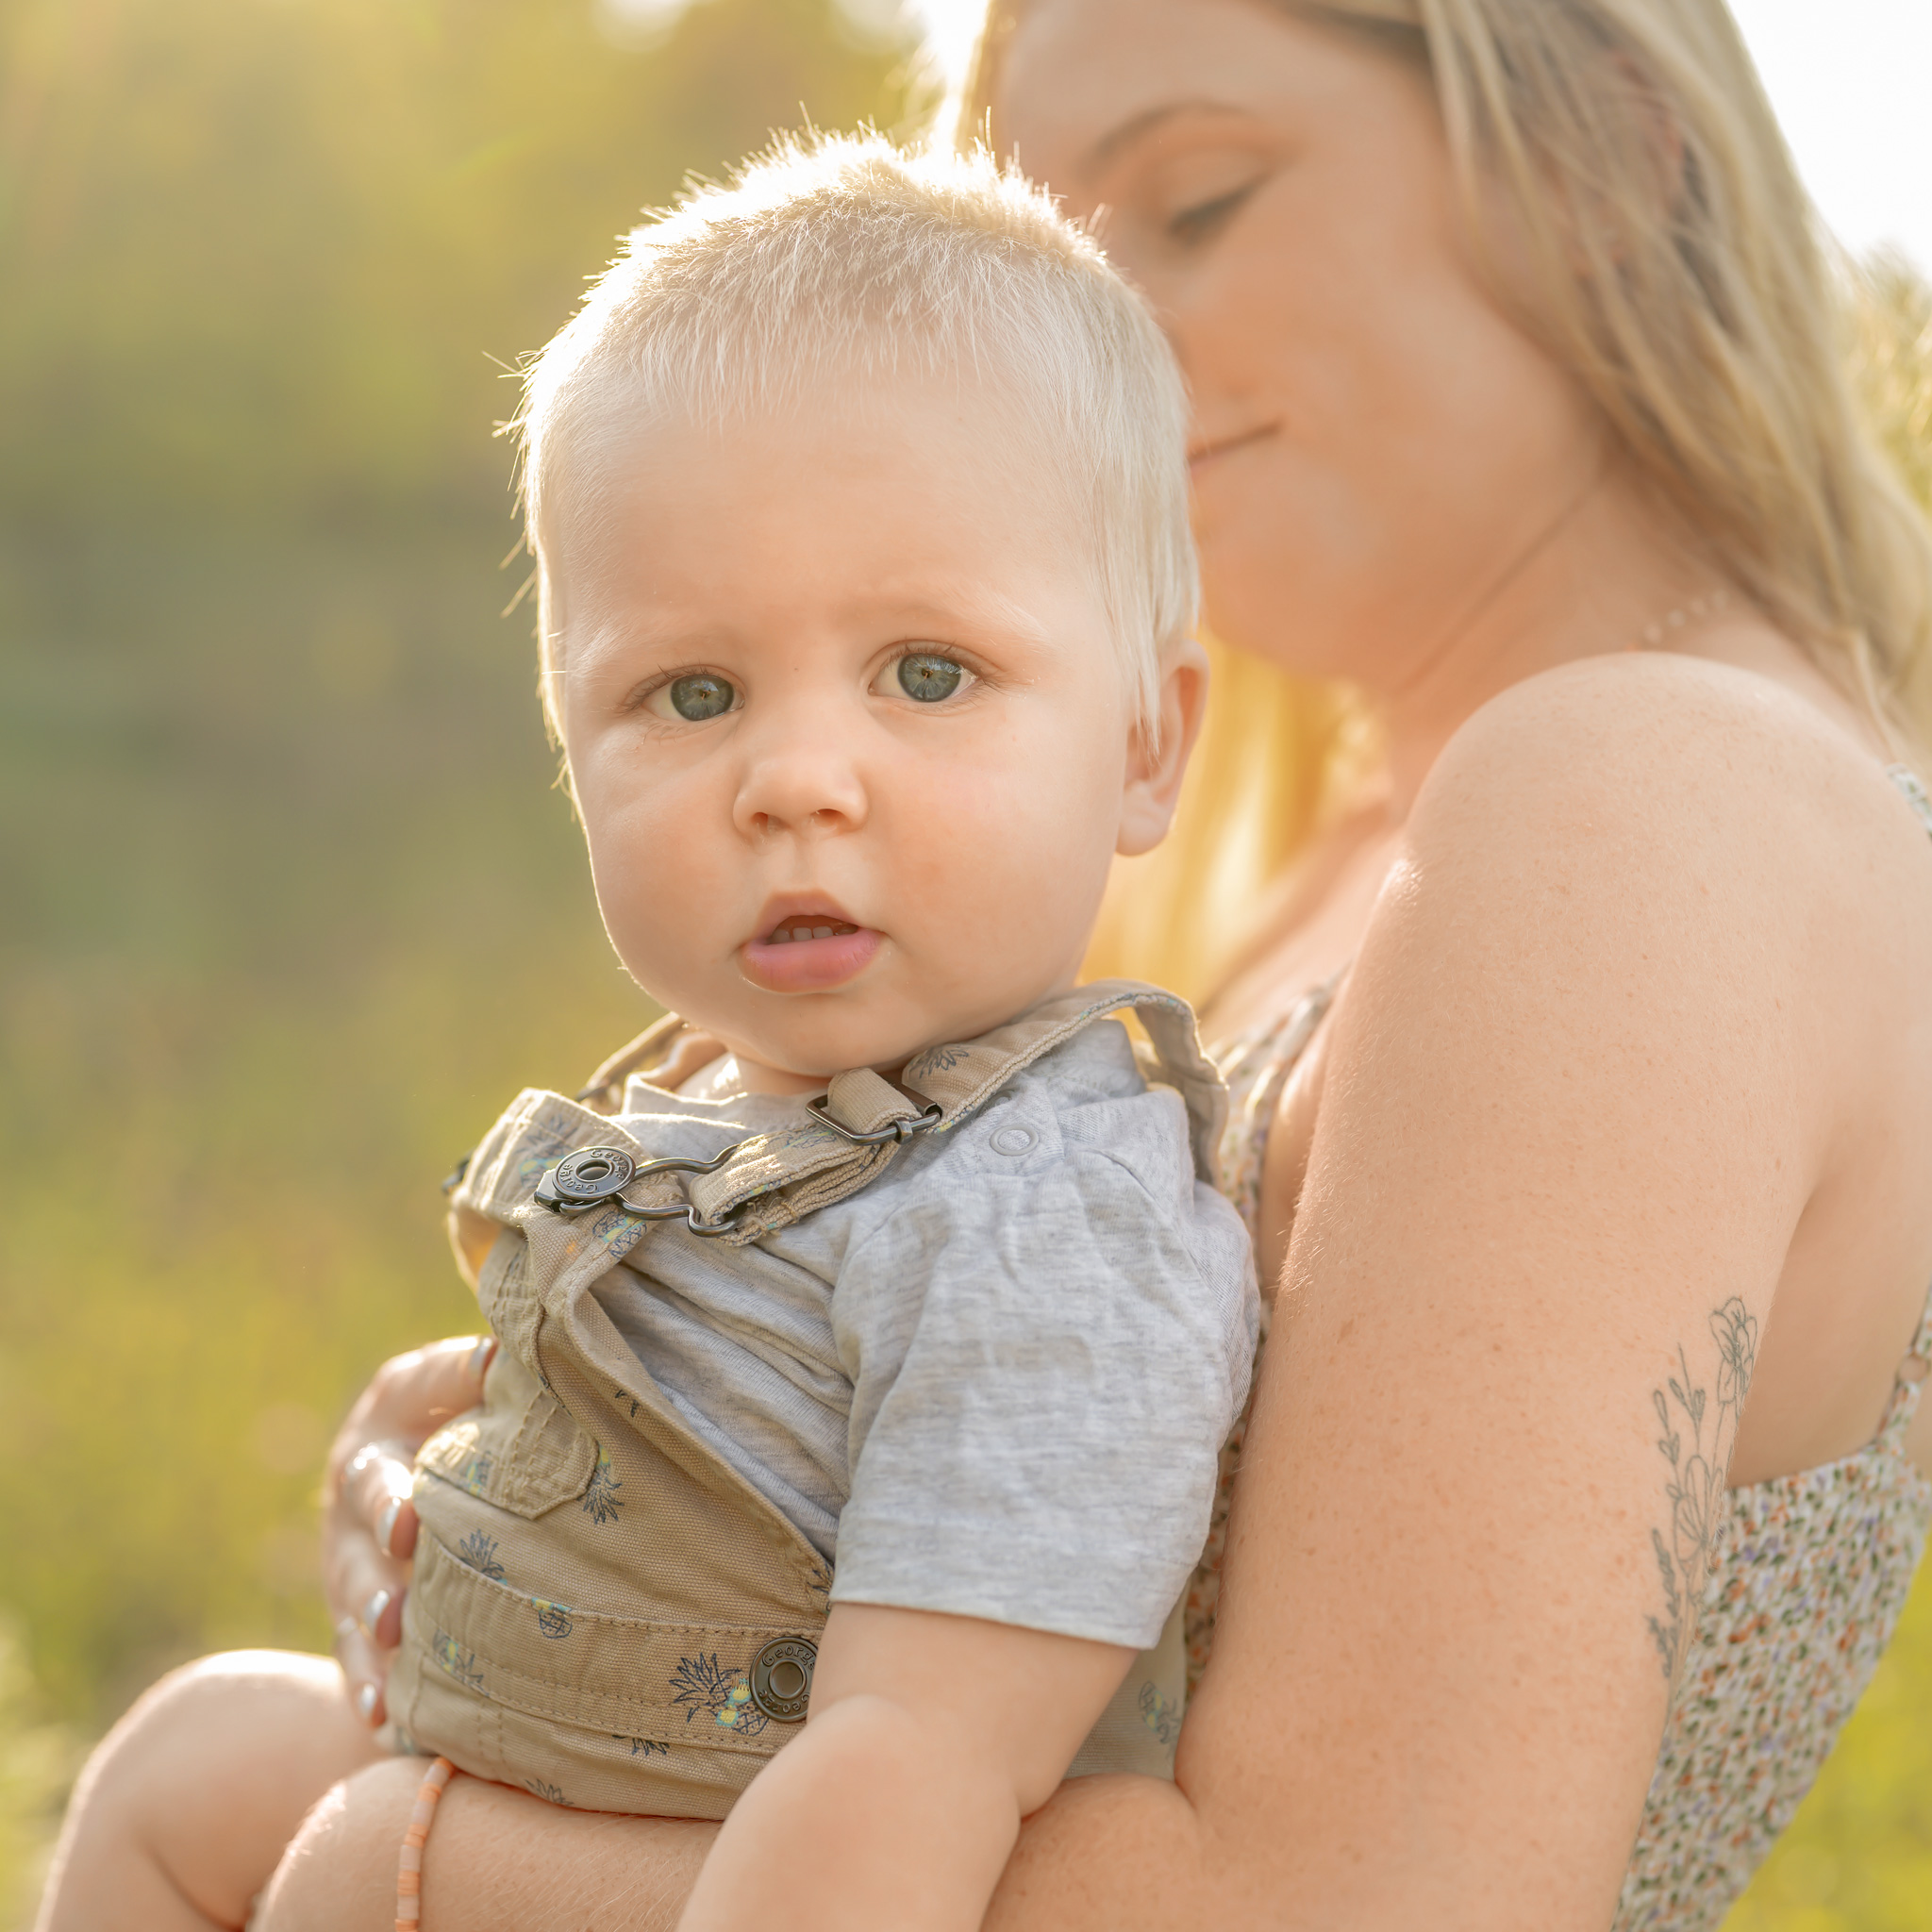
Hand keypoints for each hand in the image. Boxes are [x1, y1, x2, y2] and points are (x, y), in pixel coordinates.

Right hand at [323, 1337, 494, 1726]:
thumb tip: (567, 1340)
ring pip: (353, 1579)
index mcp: (401, 1400)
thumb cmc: (481, 1425)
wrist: (415, 1481)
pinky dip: (370, 1685)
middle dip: (387, 1506)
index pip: (426, 1380)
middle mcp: (364, 1471)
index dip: (450, 1381)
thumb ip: (515, 1369)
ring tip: (393, 1627)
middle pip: (369, 1486)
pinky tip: (386, 1714)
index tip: (483, 1379)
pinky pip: (353, 1657)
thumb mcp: (486, 1386)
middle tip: (406, 1526)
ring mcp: (348, 1548)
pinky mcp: (351, 1617)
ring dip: (372, 1602)